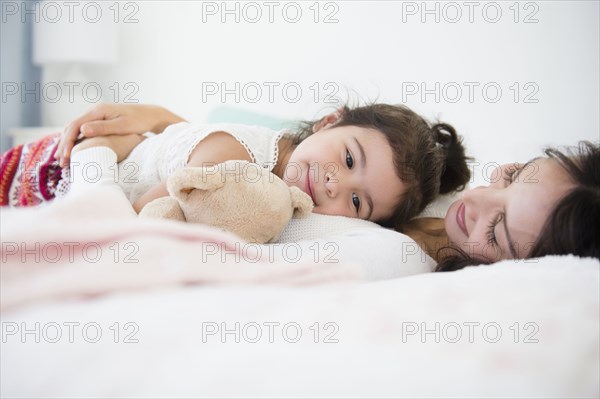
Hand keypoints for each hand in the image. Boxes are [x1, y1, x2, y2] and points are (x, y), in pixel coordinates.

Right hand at [56, 103, 184, 166]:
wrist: (151, 115)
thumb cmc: (140, 121)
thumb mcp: (122, 126)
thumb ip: (103, 128)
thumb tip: (83, 130)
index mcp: (98, 111)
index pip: (75, 125)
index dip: (68, 141)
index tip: (66, 156)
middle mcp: (95, 111)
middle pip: (72, 127)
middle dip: (64, 144)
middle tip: (60, 162)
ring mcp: (97, 115)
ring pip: (75, 129)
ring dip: (67, 143)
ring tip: (63, 159)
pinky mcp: (101, 121)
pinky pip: (83, 130)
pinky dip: (76, 141)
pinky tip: (74, 152)